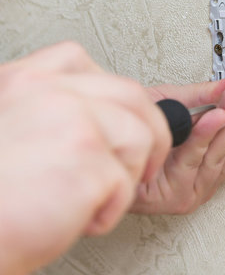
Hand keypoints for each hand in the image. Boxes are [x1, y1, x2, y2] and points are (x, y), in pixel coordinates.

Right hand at [0, 42, 170, 274]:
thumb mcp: (8, 130)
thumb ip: (45, 113)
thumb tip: (100, 118)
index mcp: (24, 81)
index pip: (81, 62)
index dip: (113, 95)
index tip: (119, 119)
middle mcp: (49, 92)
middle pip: (131, 94)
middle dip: (152, 131)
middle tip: (145, 163)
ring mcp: (71, 121)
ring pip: (139, 137)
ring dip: (128, 175)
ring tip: (92, 199)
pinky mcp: (86, 159)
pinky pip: (125, 184)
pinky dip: (109, 211)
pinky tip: (74, 219)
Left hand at [131, 68, 224, 213]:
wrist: (101, 149)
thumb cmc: (132, 132)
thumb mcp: (173, 104)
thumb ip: (204, 96)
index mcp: (209, 157)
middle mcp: (206, 175)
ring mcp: (195, 187)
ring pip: (222, 151)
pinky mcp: (179, 194)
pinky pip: (195, 159)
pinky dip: (206, 136)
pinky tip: (216, 117)